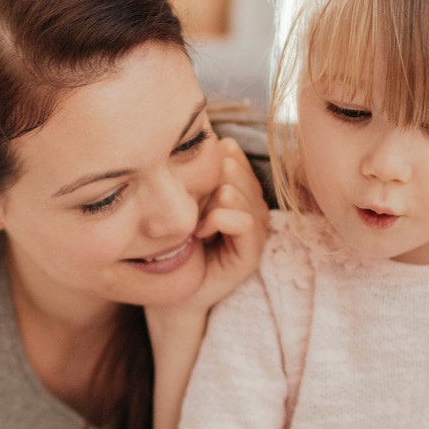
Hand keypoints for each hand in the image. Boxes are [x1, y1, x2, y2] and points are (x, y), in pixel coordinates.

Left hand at [161, 139, 268, 322]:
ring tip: (194, 223)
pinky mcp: (253, 252)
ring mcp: (257, 227)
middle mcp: (254, 203)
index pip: (231, 152)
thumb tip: (205, 140)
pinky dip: (217, 221)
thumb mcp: (182, 199)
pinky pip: (243, 221)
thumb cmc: (173, 240)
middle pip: (233, 168)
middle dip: (205, 185)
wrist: (171, 288)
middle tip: (189, 209)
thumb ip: (194, 172)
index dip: (205, 164)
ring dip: (208, 205)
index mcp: (240, 185)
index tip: (185, 186)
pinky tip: (201, 233)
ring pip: (236, 191)